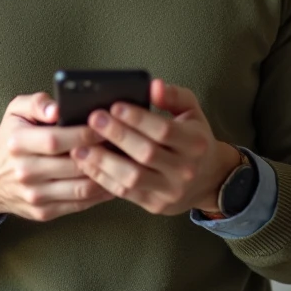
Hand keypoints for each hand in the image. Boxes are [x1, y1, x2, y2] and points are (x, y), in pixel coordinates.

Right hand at [0, 92, 113, 221]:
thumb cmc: (10, 138)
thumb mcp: (15, 111)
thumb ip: (37, 103)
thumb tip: (58, 108)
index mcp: (18, 143)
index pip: (56, 139)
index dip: (85, 133)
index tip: (107, 125)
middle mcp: (25, 172)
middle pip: (73, 165)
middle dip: (102, 153)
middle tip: (124, 143)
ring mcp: (35, 195)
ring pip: (81, 188)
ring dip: (106, 175)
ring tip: (123, 161)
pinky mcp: (44, 212)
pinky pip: (79, 204)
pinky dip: (100, 193)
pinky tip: (113, 179)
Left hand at [71, 78, 240, 215]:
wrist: (209, 179)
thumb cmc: (194, 138)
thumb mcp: (192, 111)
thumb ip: (173, 95)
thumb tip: (153, 86)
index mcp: (195, 142)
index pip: (164, 130)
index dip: (138, 118)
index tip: (115, 106)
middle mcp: (185, 169)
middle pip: (146, 153)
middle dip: (117, 135)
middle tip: (94, 120)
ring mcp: (170, 190)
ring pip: (133, 177)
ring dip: (104, 161)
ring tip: (81, 147)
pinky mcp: (155, 205)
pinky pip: (125, 193)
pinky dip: (103, 178)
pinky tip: (87, 165)